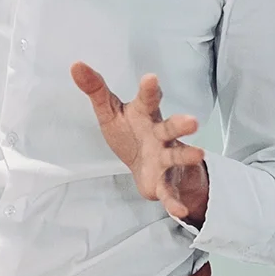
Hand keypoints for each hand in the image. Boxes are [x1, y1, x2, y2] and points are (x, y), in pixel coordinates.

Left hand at [70, 63, 208, 225]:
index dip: (149, 90)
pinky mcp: (164, 182)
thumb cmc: (131, 132)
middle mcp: (160, 135)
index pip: (148, 100)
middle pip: (171, 128)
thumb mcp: (110, 111)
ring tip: (198, 153)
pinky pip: (169, 192)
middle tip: (192, 121)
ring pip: (177, 156)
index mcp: (145, 115)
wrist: (146, 167)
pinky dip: (174, 201)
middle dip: (181, 125)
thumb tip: (76, 65)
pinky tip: (179, 211)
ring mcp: (165, 158)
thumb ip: (96, 89)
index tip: (150, 78)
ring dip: (187, 156)